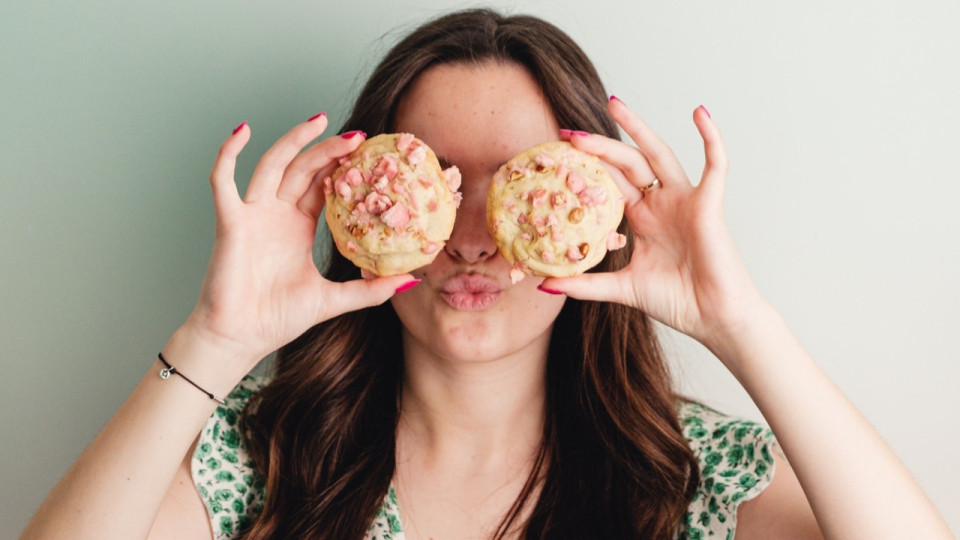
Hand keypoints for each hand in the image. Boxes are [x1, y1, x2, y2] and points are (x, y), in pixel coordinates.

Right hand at [183, 115, 414, 365]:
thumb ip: (370, 290)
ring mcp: (252, 215)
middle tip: (359, 135)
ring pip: (273, 164)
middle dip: (328, 149)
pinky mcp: (230, 222)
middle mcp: (275, 214)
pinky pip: (223, 180)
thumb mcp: (334, 300)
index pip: (322, 186)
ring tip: (320, 121)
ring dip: (294, 140)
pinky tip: (242, 130)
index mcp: (298, 227)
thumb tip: (411, 282)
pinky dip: (228, 153)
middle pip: (303, 168)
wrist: (241, 338)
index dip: (343, 167)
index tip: (370, 153)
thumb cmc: (278, 319)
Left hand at [544, 99, 767, 348]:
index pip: (609, 183)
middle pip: (627, 163)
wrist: (714, 319)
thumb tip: (543, 285)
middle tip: (569, 132)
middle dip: (599, 145)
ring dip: (638, 128)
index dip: (585, 169)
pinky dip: (711, 138)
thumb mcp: (621, 289)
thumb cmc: (677, 302)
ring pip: (658, 154)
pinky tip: (700, 113)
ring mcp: (685, 200)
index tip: (556, 157)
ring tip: (614, 104)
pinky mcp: (709, 204)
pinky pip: (715, 164)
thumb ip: (584, 284)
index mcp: (642, 218)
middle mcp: (661, 203)